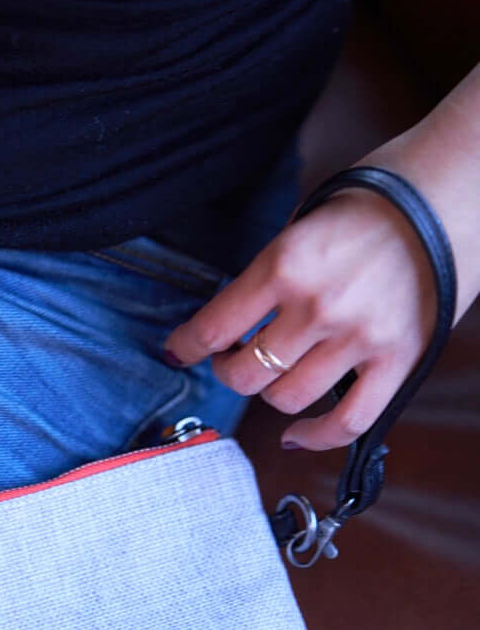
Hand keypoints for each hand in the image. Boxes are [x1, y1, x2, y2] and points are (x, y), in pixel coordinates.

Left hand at [163, 182, 437, 450]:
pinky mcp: (397, 361)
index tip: (178, 350)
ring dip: (269, 394)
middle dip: (227, 369)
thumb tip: (245, 309)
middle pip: (245, 372)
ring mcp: (358, 340)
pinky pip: (347, 421)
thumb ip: (275, 269)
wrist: (456, 193)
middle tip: (230, 358)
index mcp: (287, 264)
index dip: (187, 345)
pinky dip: (315, 436)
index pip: (215, 324)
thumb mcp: (308, 218)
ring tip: (271, 377)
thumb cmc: (381, 196)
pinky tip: (296, 434)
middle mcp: (317, 308)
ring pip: (287, 399)